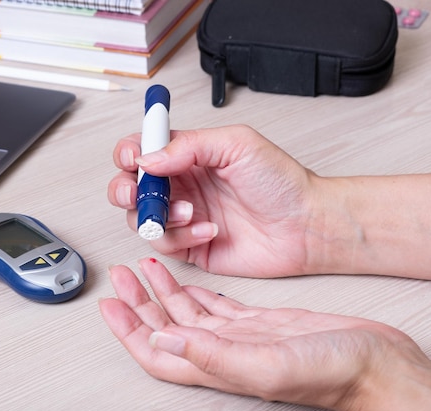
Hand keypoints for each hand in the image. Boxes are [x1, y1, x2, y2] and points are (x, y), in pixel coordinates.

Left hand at [99, 258, 430, 410]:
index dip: (129, 331)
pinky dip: (197, 292)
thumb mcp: (270, 362)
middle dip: (140, 303)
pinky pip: (216, 307)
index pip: (158, 351)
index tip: (109, 304)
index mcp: (220, 365)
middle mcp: (225, 352)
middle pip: (167, 328)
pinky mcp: (260, 322)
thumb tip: (162, 341)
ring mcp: (242, 336)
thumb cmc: (335, 370)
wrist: (378, 363)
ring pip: (189, 314)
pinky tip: (187, 280)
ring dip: (165, 292)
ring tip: (146, 267)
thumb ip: (214, 355)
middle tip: (121, 276)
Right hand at [107, 125, 317, 277]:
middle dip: (125, 189)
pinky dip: (181, 236)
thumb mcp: (237, 145)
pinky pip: (164, 244)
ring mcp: (183, 217)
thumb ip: (189, 145)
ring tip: (189, 210)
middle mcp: (181, 185)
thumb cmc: (281, 182)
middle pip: (129, 186)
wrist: (305, 226)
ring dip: (157, 214)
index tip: (134, 158)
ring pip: (141, 217)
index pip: (143, 150)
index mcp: (189, 156)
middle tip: (140, 192)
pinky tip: (208, 230)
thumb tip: (148, 158)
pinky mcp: (190, 246)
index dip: (129, 153)